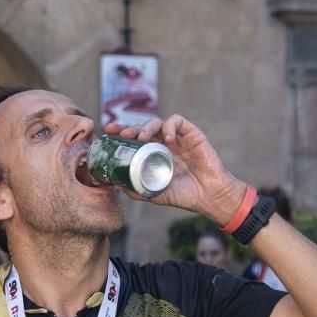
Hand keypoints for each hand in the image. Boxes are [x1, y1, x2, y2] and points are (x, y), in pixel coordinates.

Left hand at [102, 116, 243, 223]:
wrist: (208, 195)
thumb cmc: (183, 195)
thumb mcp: (154, 194)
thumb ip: (135, 189)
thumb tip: (113, 184)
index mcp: (152, 155)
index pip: (133, 139)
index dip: (121, 133)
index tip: (108, 132)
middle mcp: (163, 144)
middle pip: (142, 128)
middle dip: (129, 127)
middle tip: (122, 134)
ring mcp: (176, 138)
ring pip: (157, 122)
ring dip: (147, 127)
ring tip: (143, 138)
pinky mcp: (191, 133)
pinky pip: (177, 121)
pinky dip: (169, 126)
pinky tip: (167, 139)